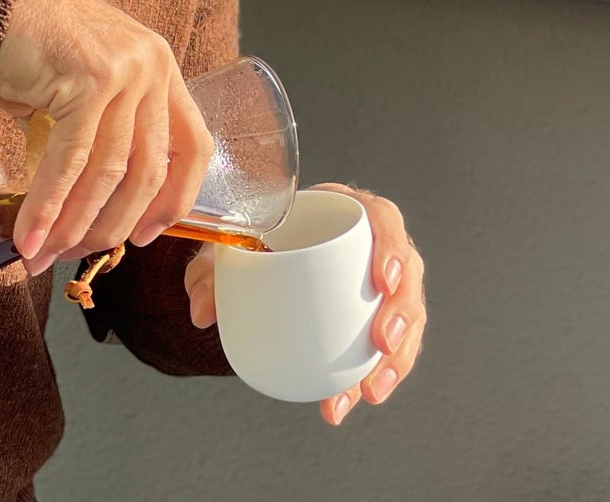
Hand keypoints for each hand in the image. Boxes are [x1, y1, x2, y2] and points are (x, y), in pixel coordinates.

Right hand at [0, 0, 213, 275]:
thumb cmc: (28, 38)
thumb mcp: (85, 79)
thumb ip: (102, 126)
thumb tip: (91, 206)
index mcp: (160, 66)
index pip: (193, 144)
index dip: (176, 197)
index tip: (148, 235)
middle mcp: (152, 66)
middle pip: (148, 170)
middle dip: (111, 225)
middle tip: (76, 257)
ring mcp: (125, 71)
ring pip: (109, 172)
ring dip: (74, 224)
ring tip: (44, 255)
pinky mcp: (88, 79)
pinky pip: (71, 161)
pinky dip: (48, 206)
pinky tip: (29, 236)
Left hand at [182, 183, 425, 425]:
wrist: (259, 261)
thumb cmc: (253, 242)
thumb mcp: (227, 250)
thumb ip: (209, 273)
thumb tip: (202, 312)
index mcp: (344, 211)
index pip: (383, 220)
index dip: (391, 248)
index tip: (383, 281)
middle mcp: (371, 244)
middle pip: (407, 273)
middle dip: (402, 312)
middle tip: (381, 343)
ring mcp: (379, 283)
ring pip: (406, 316)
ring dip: (397, 356)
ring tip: (370, 390)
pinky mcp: (375, 316)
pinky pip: (391, 346)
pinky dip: (378, 374)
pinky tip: (357, 398)